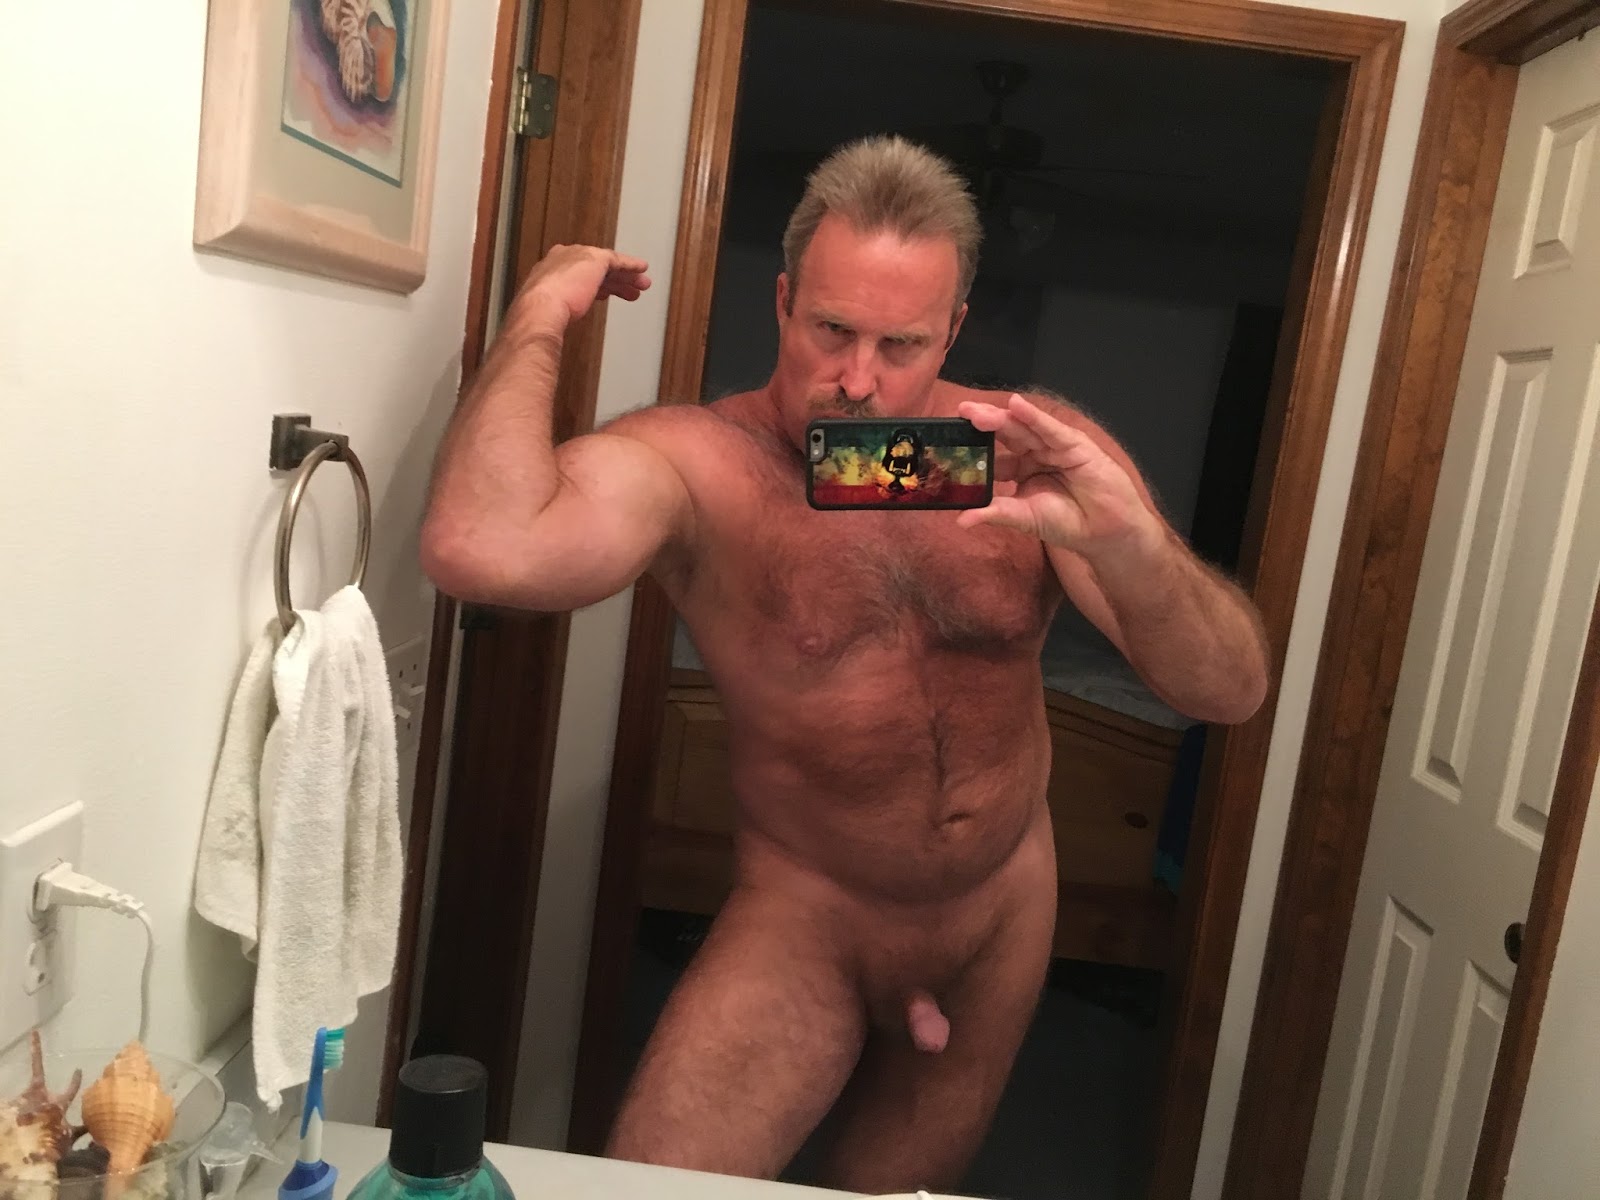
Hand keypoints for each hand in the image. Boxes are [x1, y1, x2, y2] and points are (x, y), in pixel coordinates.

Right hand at [512, 244, 651, 330]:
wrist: (541, 306)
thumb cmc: (540, 313)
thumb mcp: (549, 310)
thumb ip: (557, 308)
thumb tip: (557, 319)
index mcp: (549, 269)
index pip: (577, 275)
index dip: (594, 285)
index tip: (604, 294)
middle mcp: (563, 258)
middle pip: (595, 270)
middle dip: (613, 281)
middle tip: (628, 291)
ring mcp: (579, 256)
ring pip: (608, 266)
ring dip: (625, 277)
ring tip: (640, 286)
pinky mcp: (595, 259)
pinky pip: (617, 261)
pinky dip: (630, 264)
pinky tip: (641, 268)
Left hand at [956, 394, 1159, 555]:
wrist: (1104, 531)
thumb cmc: (1067, 522)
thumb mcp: (1025, 518)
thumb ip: (996, 514)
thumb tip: (961, 520)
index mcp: (1020, 469)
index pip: (993, 454)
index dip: (974, 448)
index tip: (949, 443)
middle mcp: (1035, 453)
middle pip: (1006, 433)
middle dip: (983, 422)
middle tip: (961, 413)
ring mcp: (1054, 446)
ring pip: (1024, 428)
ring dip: (1002, 417)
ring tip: (977, 411)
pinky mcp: (1074, 444)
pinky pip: (1050, 429)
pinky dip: (1034, 417)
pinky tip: (1016, 406)